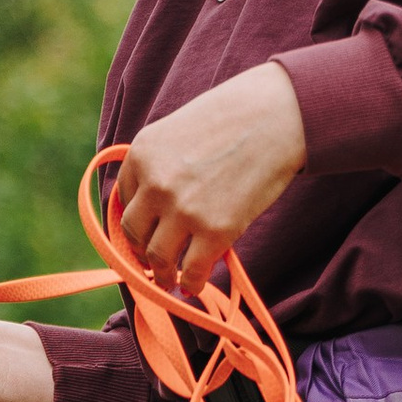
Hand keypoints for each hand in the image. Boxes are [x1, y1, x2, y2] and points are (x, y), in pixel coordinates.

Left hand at [110, 61, 306, 292]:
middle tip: (151, 262)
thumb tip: (155, 205)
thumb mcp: (178, 131)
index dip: (136, 220)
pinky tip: (194, 285)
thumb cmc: (233, 118)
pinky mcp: (215, 231)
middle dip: (140, 252)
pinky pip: (192, 271)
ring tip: (169, 279)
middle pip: (133, 233)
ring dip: (161, 274)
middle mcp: (155, 184)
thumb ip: (159, 163)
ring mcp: (183, 210)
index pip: (123, 200)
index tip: (145, 233)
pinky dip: (191, 284)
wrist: (277, 116)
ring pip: (157, 258)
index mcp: (142, 155)